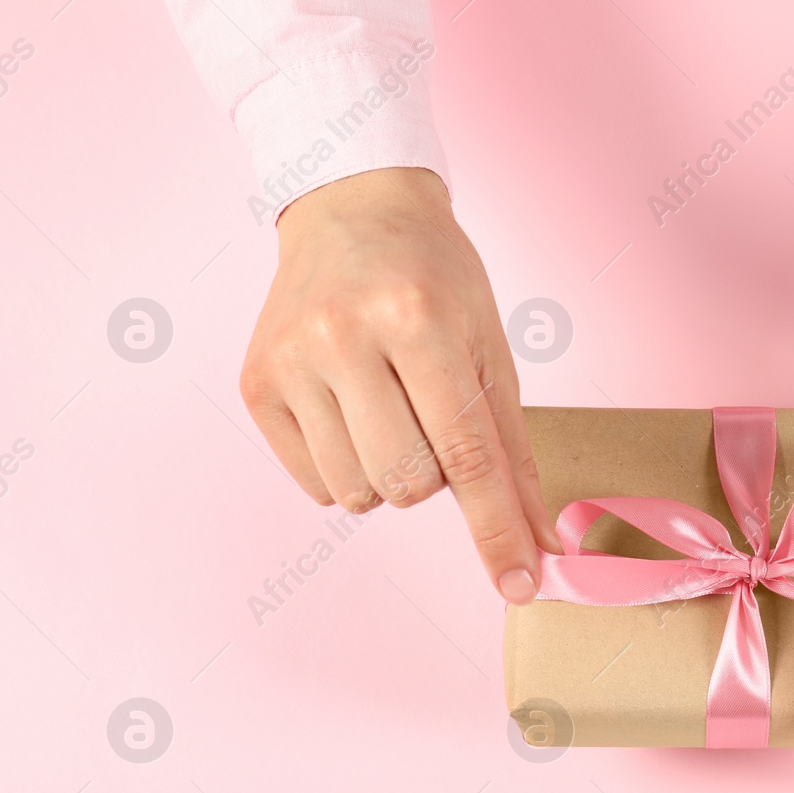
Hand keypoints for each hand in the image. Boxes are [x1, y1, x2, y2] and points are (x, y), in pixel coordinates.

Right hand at [241, 167, 558, 603]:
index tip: (520, 585)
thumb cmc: (435, 279)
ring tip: (389, 407)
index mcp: (417, 318)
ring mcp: (291, 360)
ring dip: (389, 474)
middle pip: (408, 484)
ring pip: (359, 493)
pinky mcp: (255, 383)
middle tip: (430, 415)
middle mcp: (343, 336)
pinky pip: (316, 484)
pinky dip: (347, 466)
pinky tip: (350, 409)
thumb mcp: (491, 346)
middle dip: (435, 476)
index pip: (467, 455)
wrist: (353, 208)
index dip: (496, 530)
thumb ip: (512, 450)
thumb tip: (538, 541)